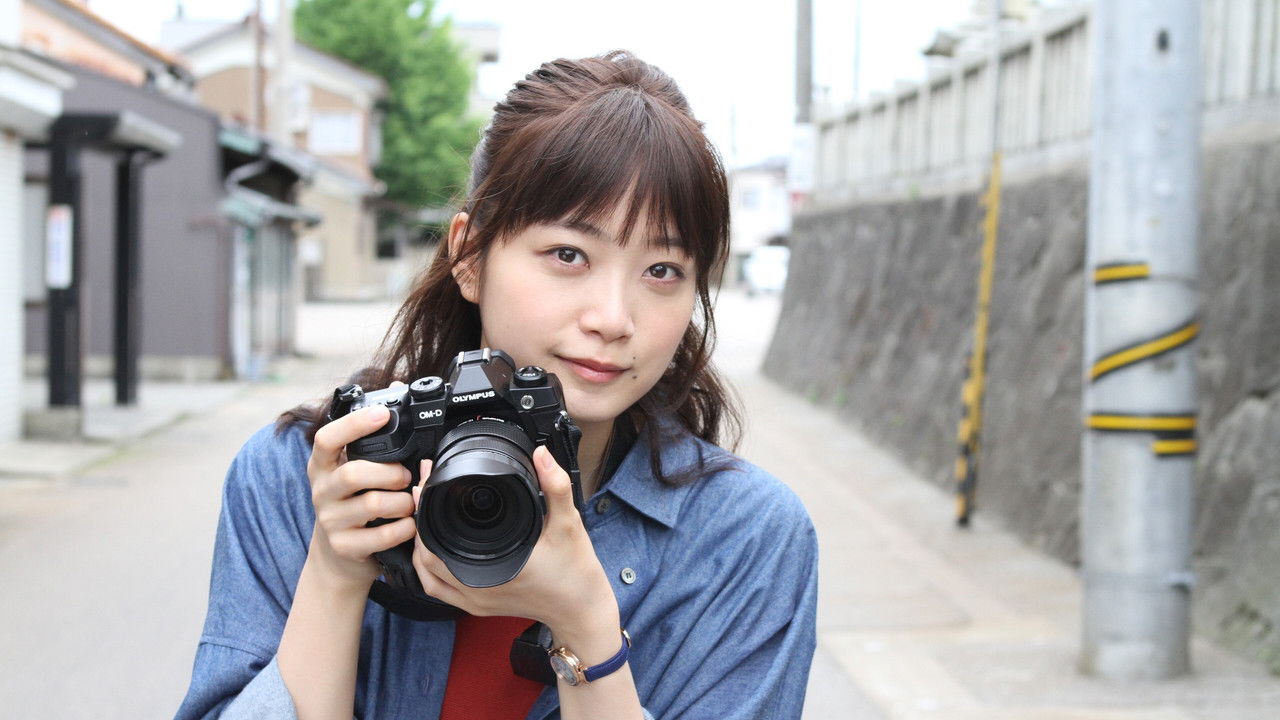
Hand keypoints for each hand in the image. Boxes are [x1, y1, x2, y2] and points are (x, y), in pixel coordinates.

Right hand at [306, 402, 417, 593]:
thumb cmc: (353, 501)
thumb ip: (372, 434)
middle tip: (405, 477)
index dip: (354, 424)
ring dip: (401, 502)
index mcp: (323, 465)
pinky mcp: (344, 546)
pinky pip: (380, 536)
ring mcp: (330, 520)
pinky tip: (408, 525)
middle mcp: (321, 491)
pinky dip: (403, 529)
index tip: (383, 414)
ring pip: (372, 505)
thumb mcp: (354, 467)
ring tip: (409, 501)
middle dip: (390, 473)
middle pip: (354, 474)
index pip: (327, 439)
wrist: (338, 555)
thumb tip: (398, 385)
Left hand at [411, 446, 619, 638]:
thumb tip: (541, 455)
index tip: (428, 479)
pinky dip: (429, 569)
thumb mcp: (569, 524)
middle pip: (424, 555)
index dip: (426, 506)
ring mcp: (475, 602)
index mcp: (493, 569)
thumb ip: (555, 486)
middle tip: (424, 488)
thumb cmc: (575, 572)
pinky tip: (434, 548)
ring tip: (424, 514)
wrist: (581, 609)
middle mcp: (477, 590)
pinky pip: (438, 590)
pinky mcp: (478, 606)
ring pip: (426, 576)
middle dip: (419, 519)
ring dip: (419, 545)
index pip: (438, 538)